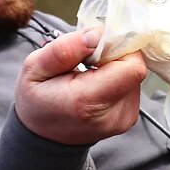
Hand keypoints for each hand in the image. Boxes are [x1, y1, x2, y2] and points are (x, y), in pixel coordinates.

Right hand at [14, 28, 146, 144]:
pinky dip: (118, 76)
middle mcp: (114, 114)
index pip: (132, 66)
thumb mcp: (34, 68)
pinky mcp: (130, 115)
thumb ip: (66, 49)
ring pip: (134, 73)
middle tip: (89, 58)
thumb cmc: (38, 100)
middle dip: (115, 53)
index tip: (97, 44)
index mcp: (88, 102)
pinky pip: (132, 84)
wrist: (44, 135)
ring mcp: (125, 117)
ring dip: (116, 65)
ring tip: (91, 72)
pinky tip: (98, 81)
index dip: (119, 46)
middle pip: (135, 67)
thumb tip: (98, 34)